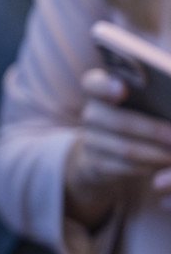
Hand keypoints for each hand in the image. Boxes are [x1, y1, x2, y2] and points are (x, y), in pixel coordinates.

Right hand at [63, 67, 170, 227]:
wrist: (106, 149)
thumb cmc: (136, 115)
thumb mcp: (140, 103)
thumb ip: (154, 100)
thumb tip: (169, 110)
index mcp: (100, 91)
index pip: (93, 84)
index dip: (105, 87)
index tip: (122, 90)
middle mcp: (91, 114)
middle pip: (118, 122)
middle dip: (153, 131)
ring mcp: (90, 141)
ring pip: (125, 149)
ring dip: (156, 153)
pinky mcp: (96, 164)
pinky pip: (124, 168)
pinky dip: (148, 167)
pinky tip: (164, 165)